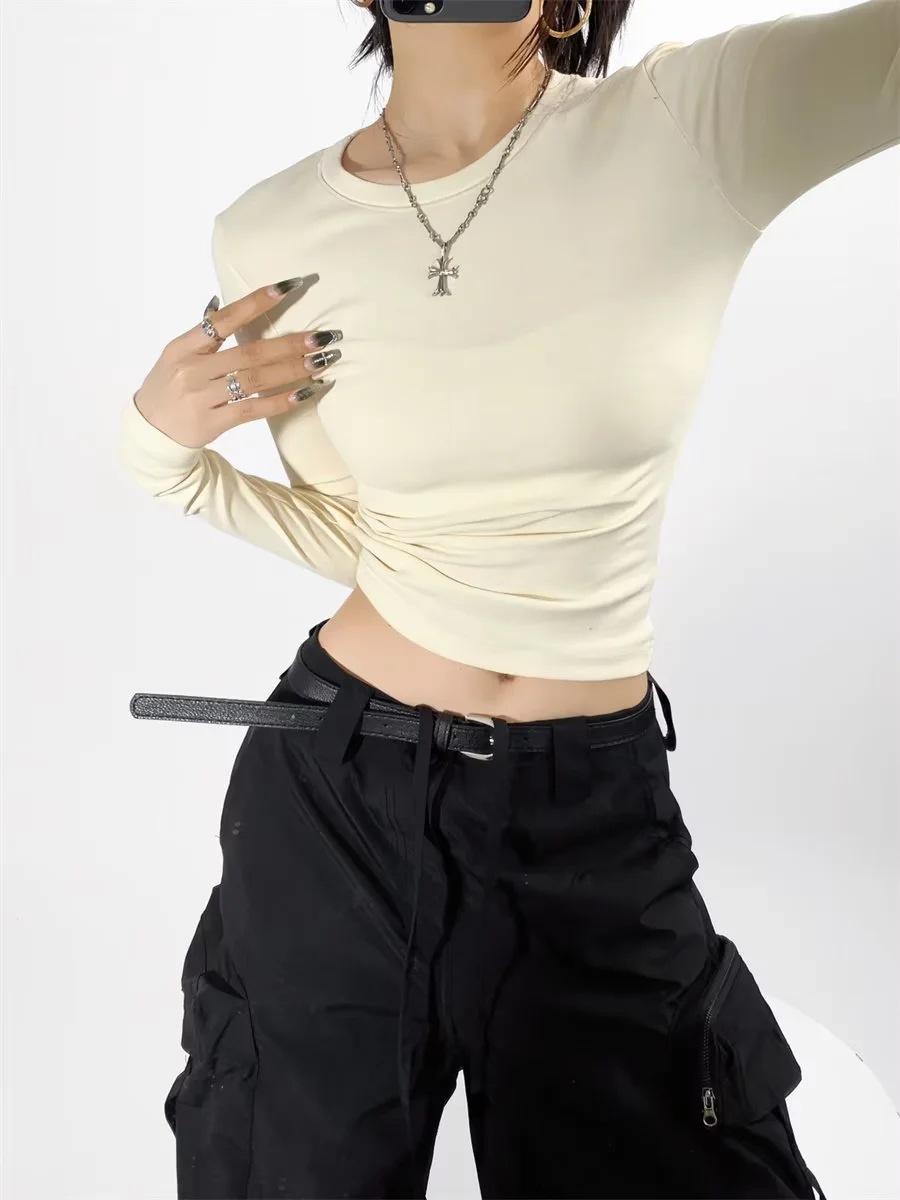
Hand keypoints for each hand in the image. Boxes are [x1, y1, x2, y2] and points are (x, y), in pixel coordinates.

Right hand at [131, 277, 342, 449]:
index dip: (256, 302)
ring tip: (321, 362)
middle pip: (249, 352)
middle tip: (321, 337)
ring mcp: (202, 398)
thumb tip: (220, 303)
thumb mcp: (176, 356)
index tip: (287, 287)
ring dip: (291, 370)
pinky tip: (304, 394)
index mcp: (183, 347)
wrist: (149, 433)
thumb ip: (202, 335)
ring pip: (254, 380)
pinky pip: (252, 410)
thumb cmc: (167, 388)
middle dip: (289, 344)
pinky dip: (279, 402)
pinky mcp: (212, 423)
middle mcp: (192, 370)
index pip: (224, 319)